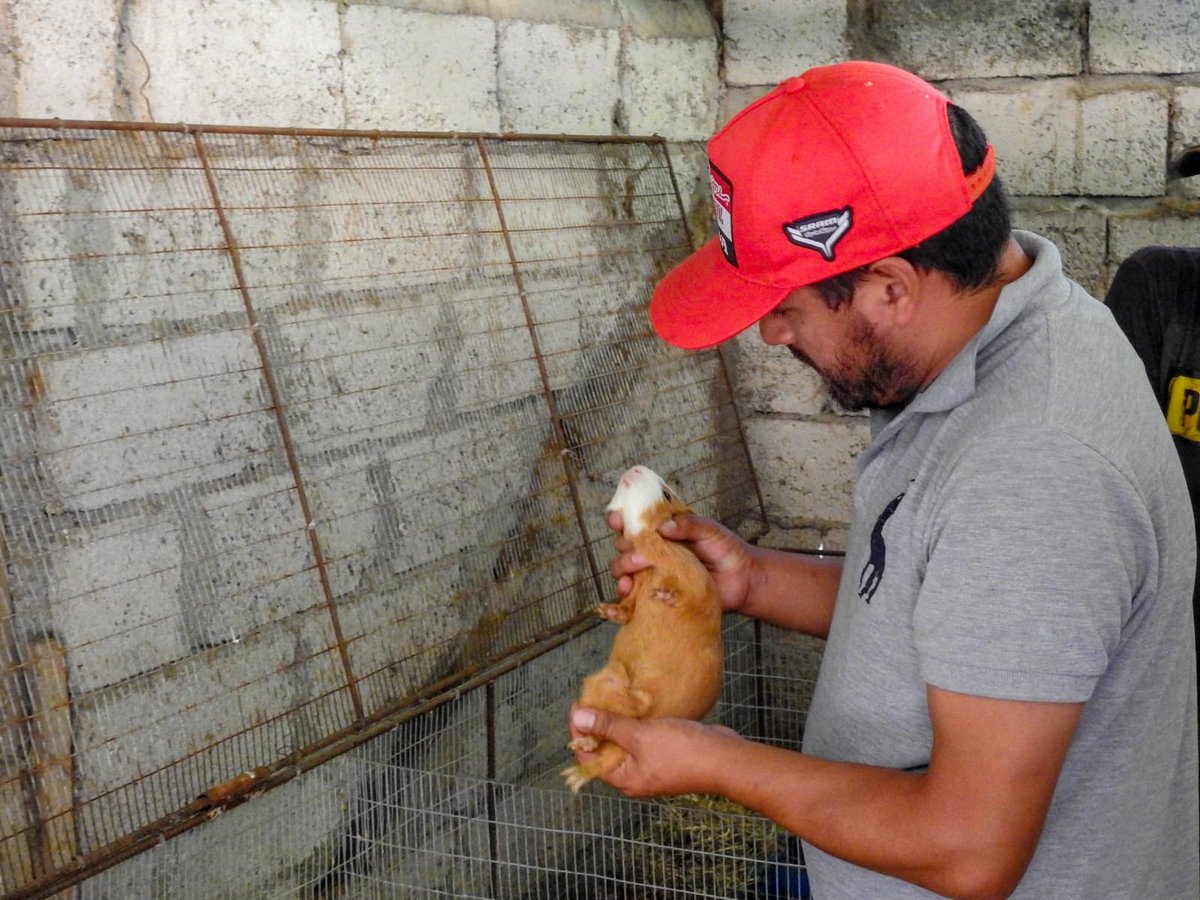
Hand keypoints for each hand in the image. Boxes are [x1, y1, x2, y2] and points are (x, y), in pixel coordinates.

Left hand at [569, 704, 742, 797]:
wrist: (724, 759)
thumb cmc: (681, 751)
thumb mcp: (640, 736)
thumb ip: (608, 726)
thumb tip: (577, 718)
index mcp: (624, 779)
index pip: (588, 757)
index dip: (579, 732)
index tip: (578, 705)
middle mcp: (635, 776)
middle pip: (605, 750)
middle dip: (599, 725)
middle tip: (595, 698)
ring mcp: (651, 766)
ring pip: (625, 743)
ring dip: (618, 723)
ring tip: (612, 698)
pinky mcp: (666, 755)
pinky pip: (643, 739)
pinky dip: (637, 724)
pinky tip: (637, 707)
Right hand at [606, 510, 757, 613]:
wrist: (743, 581)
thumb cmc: (727, 550)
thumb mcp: (710, 530)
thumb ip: (689, 524)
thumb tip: (664, 527)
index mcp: (662, 530)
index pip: (634, 521)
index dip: (621, 518)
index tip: (618, 520)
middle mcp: (653, 549)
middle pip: (623, 544)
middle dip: (624, 546)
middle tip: (640, 553)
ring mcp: (653, 572)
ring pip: (622, 567)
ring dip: (621, 567)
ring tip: (632, 573)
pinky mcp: (657, 593)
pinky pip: (633, 593)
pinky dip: (624, 591)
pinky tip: (627, 590)